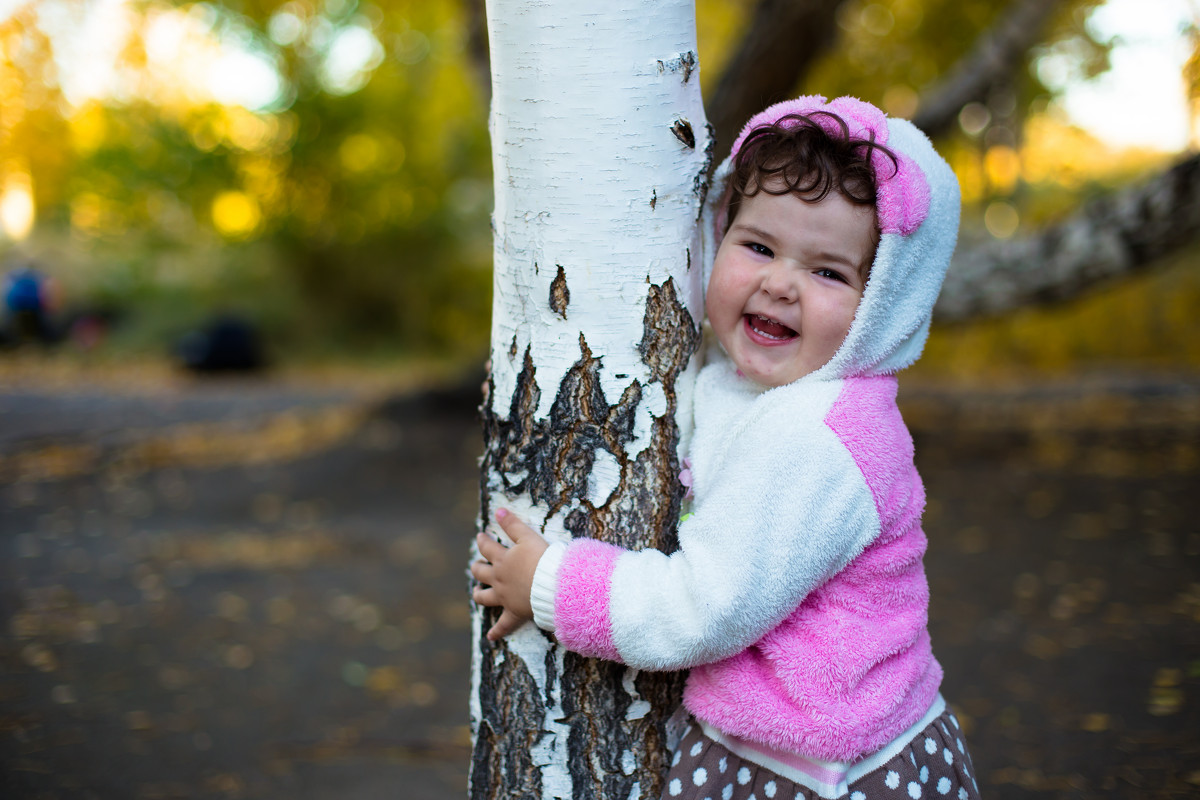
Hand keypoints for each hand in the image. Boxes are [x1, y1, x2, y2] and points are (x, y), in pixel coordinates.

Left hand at [471, 508, 548, 640]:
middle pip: (480, 572)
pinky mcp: (514, 613)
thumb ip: (512, 524)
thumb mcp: (528, 537)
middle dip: (477, 568)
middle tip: (476, 565)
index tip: (481, 536)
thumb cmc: (544, 559)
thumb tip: (498, 509)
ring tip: (476, 593)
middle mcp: (499, 579)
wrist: (553, 585)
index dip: (483, 541)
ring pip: (484, 597)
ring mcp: (504, 597)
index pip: (487, 547)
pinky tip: (490, 637)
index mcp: (503, 559)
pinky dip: (497, 631)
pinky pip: (503, 625)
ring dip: (479, 594)